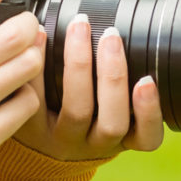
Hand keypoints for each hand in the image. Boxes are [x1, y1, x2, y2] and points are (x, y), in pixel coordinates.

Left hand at [13, 14, 164, 160]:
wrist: (31, 150)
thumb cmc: (79, 120)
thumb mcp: (106, 115)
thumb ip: (119, 91)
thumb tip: (126, 38)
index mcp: (119, 140)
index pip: (146, 138)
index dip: (150, 112)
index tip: (147, 81)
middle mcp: (91, 145)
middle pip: (111, 122)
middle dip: (114, 77)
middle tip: (112, 36)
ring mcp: (59, 140)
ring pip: (76, 112)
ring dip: (80, 67)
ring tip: (80, 31)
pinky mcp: (31, 131)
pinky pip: (36, 103)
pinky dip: (39, 70)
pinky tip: (40, 38)